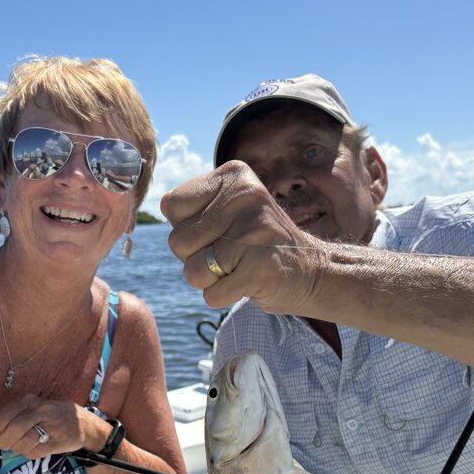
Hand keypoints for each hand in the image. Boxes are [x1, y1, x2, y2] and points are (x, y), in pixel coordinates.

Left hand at [0, 395, 109, 458]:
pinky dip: (28, 453)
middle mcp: (40, 410)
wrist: (82, 423)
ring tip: (20, 446)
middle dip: (4, 441)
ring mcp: (51, 425)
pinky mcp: (58, 441)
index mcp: (29, 401)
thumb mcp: (32, 408)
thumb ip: (11, 417)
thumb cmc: (49, 416)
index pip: (5, 415)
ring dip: (16, 448)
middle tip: (4, 445)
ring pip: (23, 442)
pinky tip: (33, 448)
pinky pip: (34, 452)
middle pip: (13, 429)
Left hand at [161, 162, 325, 314]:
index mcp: (235, 176)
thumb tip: (163, 203)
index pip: (173, 205)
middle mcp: (245, 197)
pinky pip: (212, 294)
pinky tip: (246, 283)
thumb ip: (193, 207)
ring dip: (210, 280)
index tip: (217, 230)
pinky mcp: (260, 268)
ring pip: (192, 272)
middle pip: (177, 242)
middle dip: (196, 258)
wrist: (311, 270)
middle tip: (230, 254)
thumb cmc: (258, 242)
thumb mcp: (229, 211)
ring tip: (238, 268)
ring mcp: (254, 232)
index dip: (186, 228)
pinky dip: (223, 296)